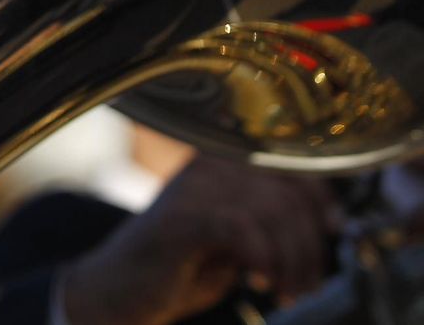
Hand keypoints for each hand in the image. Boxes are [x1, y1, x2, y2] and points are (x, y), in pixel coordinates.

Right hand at [60, 155, 334, 324]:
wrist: (118, 290)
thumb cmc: (177, 265)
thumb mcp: (235, 236)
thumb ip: (268, 217)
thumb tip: (325, 216)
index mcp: (220, 161)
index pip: (291, 163)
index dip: (321, 198)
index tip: (333, 230)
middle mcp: (206, 164)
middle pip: (287, 193)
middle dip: (308, 246)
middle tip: (306, 284)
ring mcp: (191, 188)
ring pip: (272, 213)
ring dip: (291, 261)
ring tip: (286, 290)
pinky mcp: (180, 217)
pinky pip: (243, 229)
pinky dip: (264, 261)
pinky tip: (260, 282)